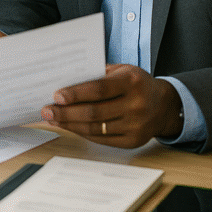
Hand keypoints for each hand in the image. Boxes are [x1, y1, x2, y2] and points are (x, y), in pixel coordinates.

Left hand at [41, 64, 183, 147]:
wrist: (165, 105)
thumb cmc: (136, 83)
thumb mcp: (122, 70)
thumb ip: (97, 74)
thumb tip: (64, 80)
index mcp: (131, 82)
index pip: (98, 89)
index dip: (75, 94)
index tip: (56, 96)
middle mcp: (136, 105)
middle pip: (94, 112)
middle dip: (65, 113)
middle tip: (46, 111)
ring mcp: (136, 126)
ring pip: (95, 128)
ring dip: (70, 124)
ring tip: (53, 119)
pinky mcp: (133, 141)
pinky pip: (102, 139)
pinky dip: (82, 133)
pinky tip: (69, 126)